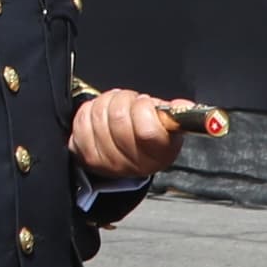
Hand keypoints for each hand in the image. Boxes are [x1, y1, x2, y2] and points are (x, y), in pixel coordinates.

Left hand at [71, 88, 205, 181]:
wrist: (126, 157)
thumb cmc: (149, 137)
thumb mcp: (169, 126)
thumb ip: (177, 114)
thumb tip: (184, 107)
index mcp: (160, 154)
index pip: (147, 130)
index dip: (144, 109)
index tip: (147, 105)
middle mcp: (133, 164)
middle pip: (119, 117)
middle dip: (125, 101)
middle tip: (130, 104)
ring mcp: (106, 162)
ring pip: (99, 115)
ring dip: (107, 104)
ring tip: (116, 110)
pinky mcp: (85, 155)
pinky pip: (82, 121)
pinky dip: (89, 112)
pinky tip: (100, 118)